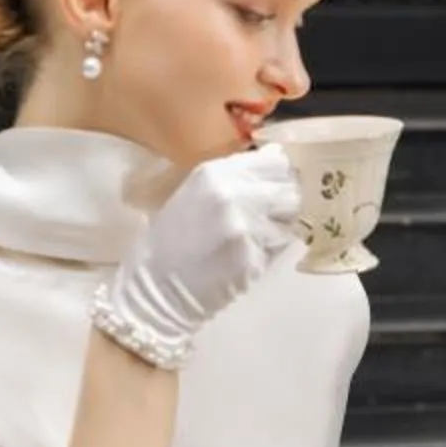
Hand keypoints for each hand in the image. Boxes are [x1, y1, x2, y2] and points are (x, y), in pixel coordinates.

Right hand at [94, 148, 300, 363]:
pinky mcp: (253, 258)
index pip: (274, 163)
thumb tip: (274, 158)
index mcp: (214, 174)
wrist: (156, 288)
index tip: (275, 184)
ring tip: (253, 238)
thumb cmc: (170, 240)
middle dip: (284, 202)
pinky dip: (269, 250)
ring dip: (279, 227)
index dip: (280, 175)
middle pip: (288, 190)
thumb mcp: (195, 194)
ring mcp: (245, 228)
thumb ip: (233, 177)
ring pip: (289, 220)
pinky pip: (278, 247)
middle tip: (269, 215)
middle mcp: (233, 195)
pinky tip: (246, 256)